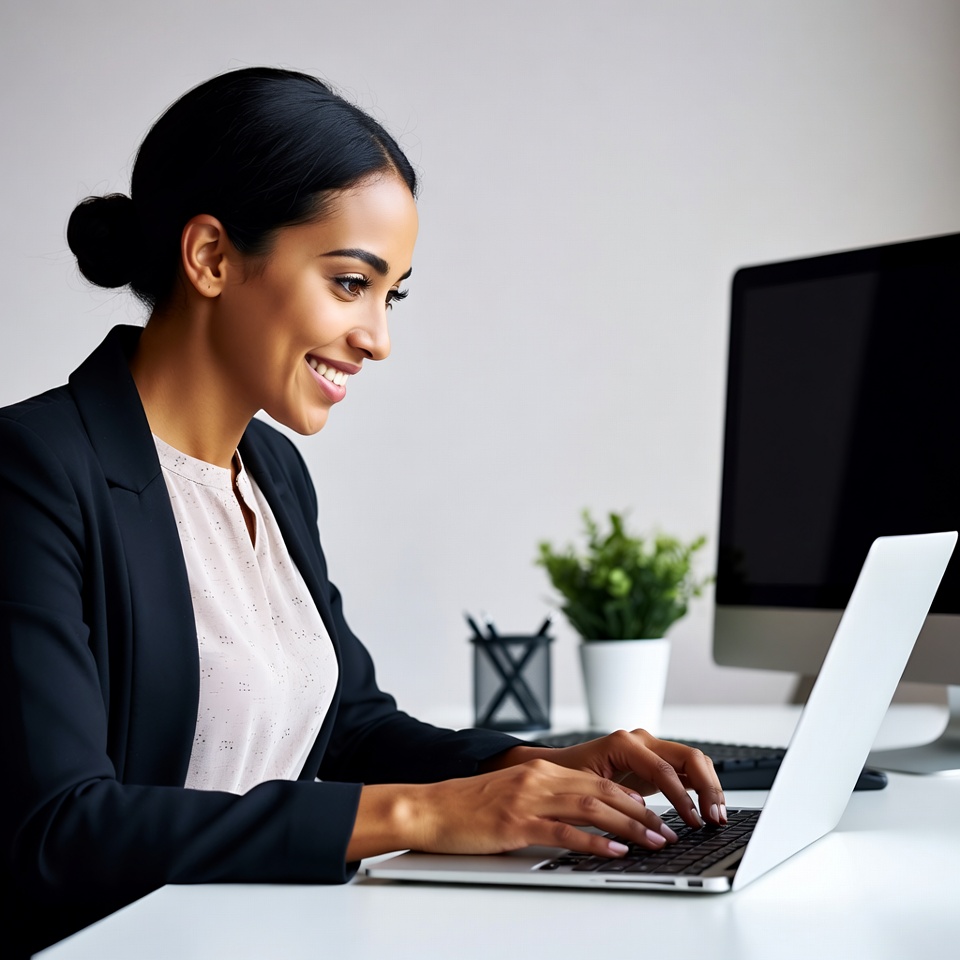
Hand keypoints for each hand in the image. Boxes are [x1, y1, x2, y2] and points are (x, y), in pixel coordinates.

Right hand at [345, 757, 684, 862]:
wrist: (430, 808)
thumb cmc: (469, 807)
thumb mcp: (513, 794)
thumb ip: (547, 798)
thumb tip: (583, 818)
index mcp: (541, 771)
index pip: (598, 782)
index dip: (632, 799)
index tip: (655, 815)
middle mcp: (539, 779)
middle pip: (603, 792)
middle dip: (640, 812)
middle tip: (667, 830)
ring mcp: (528, 800)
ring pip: (591, 808)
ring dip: (629, 826)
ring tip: (654, 841)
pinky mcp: (516, 823)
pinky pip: (564, 832)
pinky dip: (594, 842)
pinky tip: (614, 852)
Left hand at [529, 729, 726, 827]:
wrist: (557, 768)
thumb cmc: (567, 777)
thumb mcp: (587, 789)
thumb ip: (616, 801)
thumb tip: (646, 822)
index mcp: (624, 744)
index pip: (664, 769)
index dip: (683, 797)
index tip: (694, 822)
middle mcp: (642, 741)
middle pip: (689, 757)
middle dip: (707, 787)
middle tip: (715, 818)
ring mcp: (651, 749)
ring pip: (694, 761)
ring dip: (710, 787)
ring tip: (717, 816)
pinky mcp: (656, 762)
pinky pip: (687, 769)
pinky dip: (701, 787)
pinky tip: (707, 809)